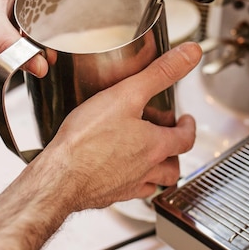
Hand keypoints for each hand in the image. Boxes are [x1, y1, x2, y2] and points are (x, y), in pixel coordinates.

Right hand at [0, 42, 200, 249]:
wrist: (59, 176)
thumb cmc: (87, 140)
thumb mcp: (127, 94)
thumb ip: (160, 73)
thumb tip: (190, 54)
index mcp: (155, 146)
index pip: (186, 140)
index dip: (188, 128)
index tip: (185, 121)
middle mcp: (144, 170)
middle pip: (172, 169)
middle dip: (174, 155)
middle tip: (168, 141)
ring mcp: (125, 186)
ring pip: (152, 184)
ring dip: (155, 173)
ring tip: (147, 160)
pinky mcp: (104, 195)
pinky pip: (126, 193)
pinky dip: (129, 184)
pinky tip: (116, 173)